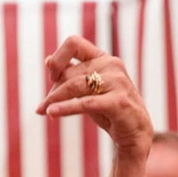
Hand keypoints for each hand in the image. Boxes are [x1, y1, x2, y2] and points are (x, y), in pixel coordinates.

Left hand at [38, 37, 151, 157]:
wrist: (135, 132)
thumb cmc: (109, 110)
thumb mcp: (89, 90)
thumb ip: (72, 75)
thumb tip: (48, 60)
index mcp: (103, 58)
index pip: (73, 43)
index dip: (58, 58)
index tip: (52, 77)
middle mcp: (111, 65)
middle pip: (70, 73)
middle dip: (53, 91)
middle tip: (43, 107)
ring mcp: (117, 82)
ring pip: (74, 86)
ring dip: (54, 100)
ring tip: (42, 111)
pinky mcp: (118, 101)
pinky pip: (86, 103)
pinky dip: (65, 108)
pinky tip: (51, 113)